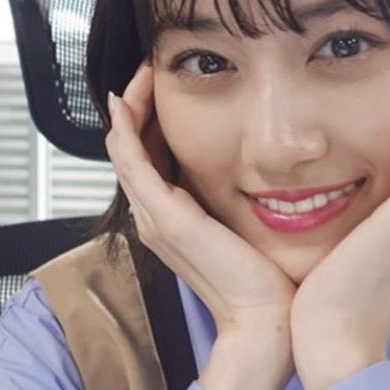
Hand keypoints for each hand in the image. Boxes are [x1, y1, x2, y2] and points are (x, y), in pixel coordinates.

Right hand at [104, 60, 298, 342]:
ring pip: (124, 150)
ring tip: (142, 74)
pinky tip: (129, 99)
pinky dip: (126, 128)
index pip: (147, 159)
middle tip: (149, 68)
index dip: (149, 120)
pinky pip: (131, 162)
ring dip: (129, 108)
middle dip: (136, 106)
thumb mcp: (247, 228)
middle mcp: (154, 218)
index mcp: (171, 220)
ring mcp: (154, 218)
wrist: (266, 320)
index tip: (167, 86)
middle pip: (129, 150)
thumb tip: (257, 168)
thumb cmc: (266, 281)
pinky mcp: (166, 219)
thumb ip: (239, 199)